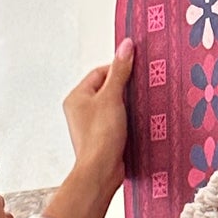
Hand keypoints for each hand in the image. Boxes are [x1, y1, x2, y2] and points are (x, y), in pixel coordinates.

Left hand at [43, 41, 134, 217]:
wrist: (101, 171)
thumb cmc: (100, 137)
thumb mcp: (112, 97)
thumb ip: (120, 71)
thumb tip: (126, 46)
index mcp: (76, 97)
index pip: (100, 72)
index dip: (118, 68)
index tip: (136, 67)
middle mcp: (80, 110)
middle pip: (107, 88)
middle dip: (124, 87)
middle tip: (140, 86)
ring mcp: (91, 124)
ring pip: (113, 105)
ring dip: (128, 104)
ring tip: (140, 105)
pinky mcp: (103, 137)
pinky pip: (117, 121)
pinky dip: (128, 119)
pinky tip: (138, 121)